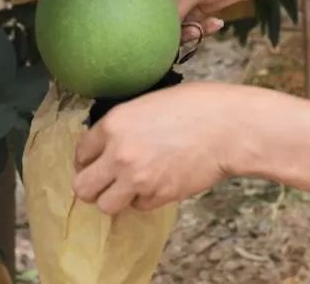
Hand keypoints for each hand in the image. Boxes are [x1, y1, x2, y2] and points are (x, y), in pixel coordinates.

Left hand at [72, 82, 258, 214]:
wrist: (229, 126)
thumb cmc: (196, 105)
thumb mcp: (149, 103)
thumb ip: (123, 125)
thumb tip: (111, 144)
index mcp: (114, 125)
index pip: (80, 152)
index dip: (86, 159)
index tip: (95, 162)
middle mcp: (119, 155)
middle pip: (83, 187)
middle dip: (91, 186)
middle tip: (104, 182)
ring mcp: (138, 179)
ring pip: (106, 205)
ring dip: (115, 198)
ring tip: (129, 187)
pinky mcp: (159, 196)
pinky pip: (139, 206)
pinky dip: (144, 199)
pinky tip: (157, 184)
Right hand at [146, 0, 261, 41]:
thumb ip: (175, 10)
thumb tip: (159, 34)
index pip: (144, 3)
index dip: (154, 19)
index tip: (170, 29)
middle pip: (157, 17)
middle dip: (177, 28)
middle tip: (194, 31)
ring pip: (173, 26)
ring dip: (192, 31)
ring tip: (211, 24)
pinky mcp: (191, 8)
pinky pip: (188, 27)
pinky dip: (201, 29)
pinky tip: (216, 22)